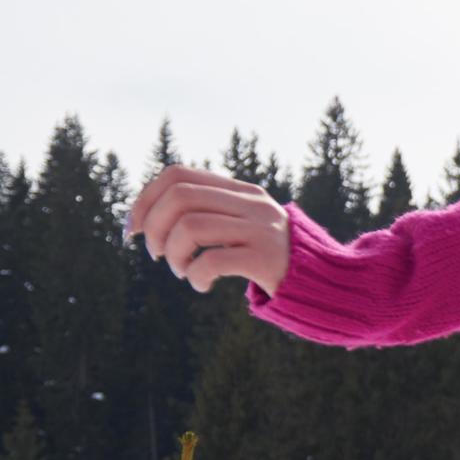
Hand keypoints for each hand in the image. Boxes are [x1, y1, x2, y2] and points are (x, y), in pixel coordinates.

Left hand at [126, 166, 290, 294]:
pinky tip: (201, 285)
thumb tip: (144, 218)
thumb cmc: (272, 259)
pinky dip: (195, 276)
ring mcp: (261, 230)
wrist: (325, 284)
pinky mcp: (265, 259)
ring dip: (173, 254)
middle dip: (153, 228)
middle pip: (179, 198)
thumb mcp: (245, 225)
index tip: (134, 228)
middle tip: (156, 254)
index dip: (146, 198)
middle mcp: (252, 204)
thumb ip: (210, 212)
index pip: (178, 175)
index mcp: (243, 191)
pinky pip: (212, 261)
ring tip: (182, 270)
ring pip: (190, 227)